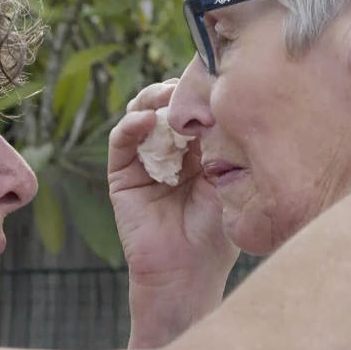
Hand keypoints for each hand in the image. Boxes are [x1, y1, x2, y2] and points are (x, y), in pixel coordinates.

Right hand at [109, 80, 239, 347]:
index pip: (195, 108)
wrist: (187, 274)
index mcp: (199, 151)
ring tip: (169, 98)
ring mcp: (143, 161)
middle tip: (191, 84)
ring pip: (141, 114)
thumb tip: (222, 100)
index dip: (200, 91)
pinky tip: (147, 120)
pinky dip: (132, 125)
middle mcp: (170, 152)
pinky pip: (121, 140)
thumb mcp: (228, 181)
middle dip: (178, 90)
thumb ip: (221, 144)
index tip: (214, 75)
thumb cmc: (216, 234)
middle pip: (167, 104)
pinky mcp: (121, 175)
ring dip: (153, 100)